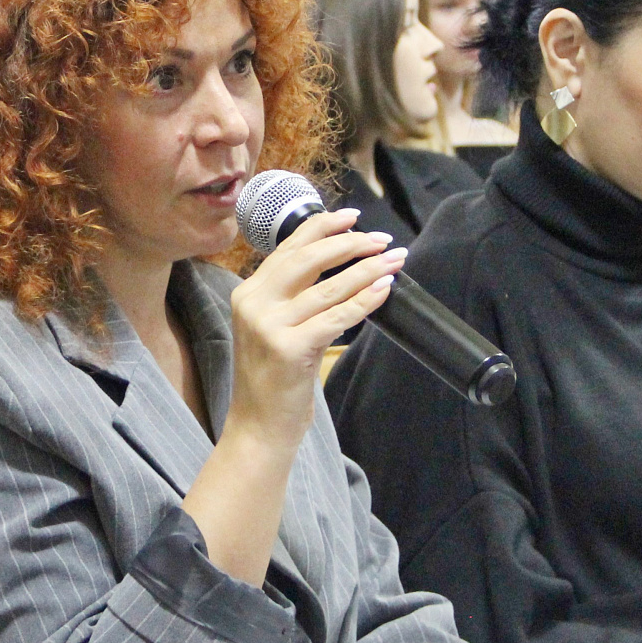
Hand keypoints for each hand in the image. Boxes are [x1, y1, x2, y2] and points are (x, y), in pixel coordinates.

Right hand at [225, 208, 404, 448]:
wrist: (258, 426)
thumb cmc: (274, 378)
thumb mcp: (275, 327)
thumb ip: (296, 294)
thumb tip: (340, 258)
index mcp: (247, 292)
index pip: (289, 246)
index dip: (324, 226)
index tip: (354, 216)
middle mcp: (253, 303)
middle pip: (309, 258)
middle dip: (351, 243)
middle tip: (382, 240)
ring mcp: (269, 326)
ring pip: (329, 287)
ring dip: (367, 270)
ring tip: (394, 260)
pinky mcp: (288, 349)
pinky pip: (337, 317)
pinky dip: (364, 301)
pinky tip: (384, 289)